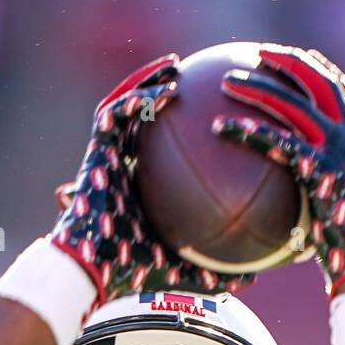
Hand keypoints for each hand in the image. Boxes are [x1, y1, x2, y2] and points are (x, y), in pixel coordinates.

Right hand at [52, 55, 258, 305]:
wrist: (92, 273)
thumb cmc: (130, 274)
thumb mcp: (182, 270)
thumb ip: (213, 269)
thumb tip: (252, 278)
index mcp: (141, 192)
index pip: (163, 158)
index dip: (183, 139)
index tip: (213, 123)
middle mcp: (124, 169)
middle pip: (144, 123)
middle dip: (163, 96)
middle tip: (195, 81)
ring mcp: (108, 159)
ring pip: (125, 107)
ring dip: (147, 82)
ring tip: (175, 65)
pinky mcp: (96, 153)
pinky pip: (115, 116)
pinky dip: (136, 98)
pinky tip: (164, 89)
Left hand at [212, 45, 344, 294]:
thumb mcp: (344, 208)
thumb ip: (325, 190)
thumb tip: (296, 204)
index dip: (323, 70)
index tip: (303, 58)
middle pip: (318, 81)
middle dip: (287, 63)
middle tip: (258, 54)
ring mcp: (337, 150)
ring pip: (292, 103)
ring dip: (258, 87)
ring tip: (227, 81)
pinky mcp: (320, 168)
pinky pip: (276, 141)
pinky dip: (247, 131)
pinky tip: (220, 128)